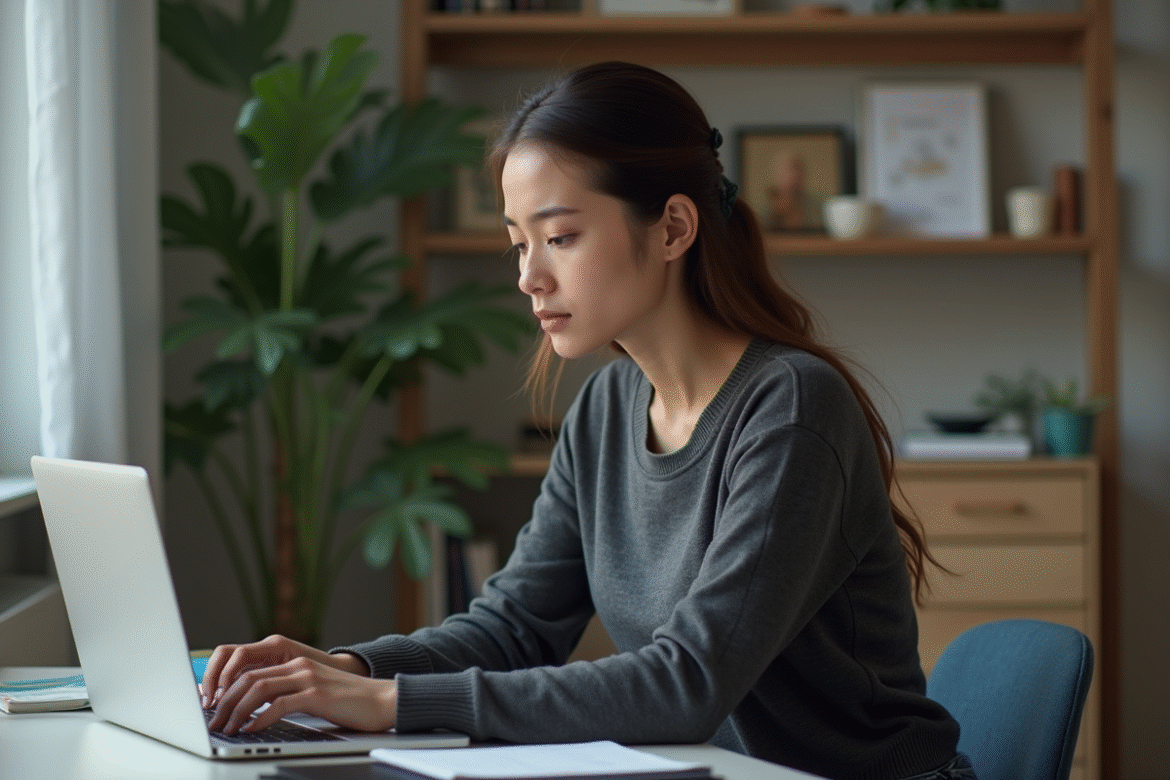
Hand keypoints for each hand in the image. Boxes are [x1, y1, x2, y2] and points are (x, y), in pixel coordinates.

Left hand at [202, 635, 392, 734]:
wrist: (382, 700)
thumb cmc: (348, 701)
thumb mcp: (312, 691)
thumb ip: (287, 693)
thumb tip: (254, 710)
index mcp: (294, 663)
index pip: (248, 669)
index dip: (226, 687)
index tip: (213, 707)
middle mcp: (297, 666)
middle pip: (247, 678)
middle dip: (224, 702)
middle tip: (213, 723)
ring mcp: (307, 678)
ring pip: (258, 689)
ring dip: (236, 711)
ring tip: (226, 729)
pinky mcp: (316, 694)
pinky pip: (279, 705)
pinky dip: (260, 719)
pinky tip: (251, 730)